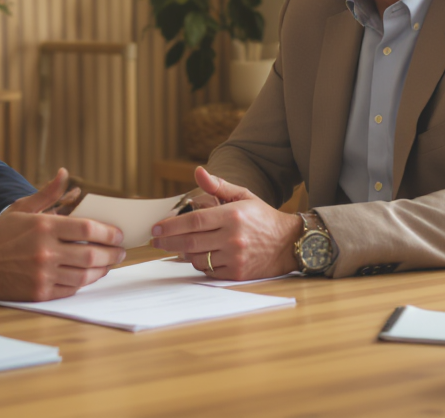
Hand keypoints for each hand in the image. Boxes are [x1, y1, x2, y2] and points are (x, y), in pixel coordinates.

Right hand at [0, 169, 125, 299]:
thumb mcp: (22, 209)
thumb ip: (47, 193)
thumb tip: (64, 173)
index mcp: (43, 226)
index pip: (87, 228)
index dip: (108, 232)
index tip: (118, 234)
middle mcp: (45, 251)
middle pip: (92, 254)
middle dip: (113, 253)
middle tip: (120, 251)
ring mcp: (43, 274)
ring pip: (85, 274)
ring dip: (102, 270)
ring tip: (109, 264)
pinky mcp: (39, 292)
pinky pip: (71, 289)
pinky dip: (84, 282)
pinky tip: (89, 276)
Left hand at [150, 167, 301, 279]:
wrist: (289, 243)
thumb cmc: (262, 217)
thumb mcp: (243, 195)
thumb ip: (218, 186)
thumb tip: (198, 171)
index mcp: (232, 215)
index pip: (193, 221)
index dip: (171, 225)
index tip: (156, 228)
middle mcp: (232, 237)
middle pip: (190, 241)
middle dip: (168, 241)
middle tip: (155, 241)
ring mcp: (235, 257)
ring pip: (197, 258)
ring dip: (184, 253)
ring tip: (180, 246)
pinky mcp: (237, 273)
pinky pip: (209, 271)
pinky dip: (201, 264)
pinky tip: (200, 255)